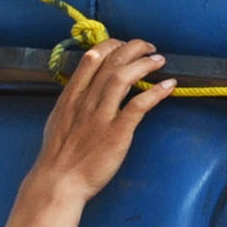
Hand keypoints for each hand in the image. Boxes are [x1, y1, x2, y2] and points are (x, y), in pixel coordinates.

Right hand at [29, 38, 170, 205]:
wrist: (58, 182)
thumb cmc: (59, 156)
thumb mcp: (58, 120)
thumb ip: (72, 102)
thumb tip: (83, 89)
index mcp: (70, 97)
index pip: (91, 59)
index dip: (111, 46)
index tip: (124, 44)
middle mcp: (85, 101)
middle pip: (110, 63)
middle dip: (132, 48)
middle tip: (148, 47)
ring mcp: (100, 116)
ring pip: (122, 78)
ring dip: (144, 64)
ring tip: (159, 60)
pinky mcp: (116, 133)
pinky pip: (137, 106)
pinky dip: (155, 92)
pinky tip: (168, 86)